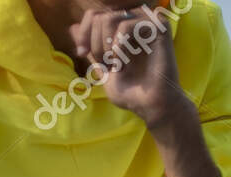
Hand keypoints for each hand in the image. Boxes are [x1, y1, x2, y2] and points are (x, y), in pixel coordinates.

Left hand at [70, 5, 186, 128]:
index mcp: (125, 27)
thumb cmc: (132, 93)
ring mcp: (148, 21)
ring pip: (110, 19)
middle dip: (96, 45)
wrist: (152, 107)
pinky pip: (125, 25)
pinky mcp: (159, 26)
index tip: (82, 53)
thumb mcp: (104, 71)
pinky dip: (119, 47)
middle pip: (99, 17)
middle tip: (109, 66)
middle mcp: (136, 20)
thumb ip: (90, 49)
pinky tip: (126, 62)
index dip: (84, 34)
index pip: (94, 15)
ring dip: (106, 48)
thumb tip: (72, 27)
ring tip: (118, 65)